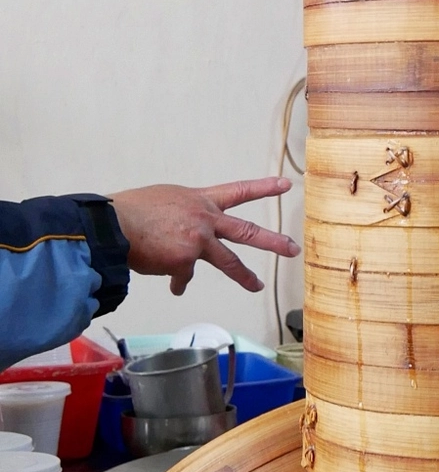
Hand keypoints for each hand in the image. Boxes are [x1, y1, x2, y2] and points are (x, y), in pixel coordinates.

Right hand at [108, 179, 299, 295]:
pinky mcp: (185, 261)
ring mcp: (198, 241)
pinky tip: (174, 286)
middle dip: (273, 241)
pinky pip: (183, 277)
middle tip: (292, 248)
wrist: (113, 224)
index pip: (238, 191)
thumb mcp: (165, 200)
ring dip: (246, 277)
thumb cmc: (131, 211)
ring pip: (229, 262)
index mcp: (200, 200)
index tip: (285, 185)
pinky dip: (178, 283)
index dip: (263, 188)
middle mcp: (205, 219)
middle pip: (246, 231)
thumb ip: (183, 214)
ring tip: (258, 286)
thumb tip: (186, 235)